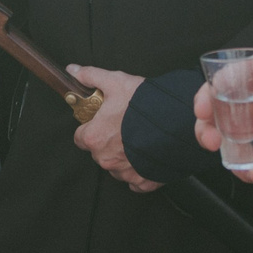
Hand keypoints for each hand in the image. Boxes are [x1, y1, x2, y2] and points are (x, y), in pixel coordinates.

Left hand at [69, 65, 157, 191]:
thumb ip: (91, 77)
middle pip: (99, 152)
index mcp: (94, 138)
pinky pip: (135, 180)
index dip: (91, 127)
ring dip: (123, 156)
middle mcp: (106, 159)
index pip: (81, 137)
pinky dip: (139, 170)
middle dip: (108, 140)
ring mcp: (125, 172)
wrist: (178, 122)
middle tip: (123, 125)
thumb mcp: (115, 82)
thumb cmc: (144, 104)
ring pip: (116, 166)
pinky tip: (146, 155)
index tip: (101, 120)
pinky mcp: (143, 181)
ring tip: (138, 138)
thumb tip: (74, 71)